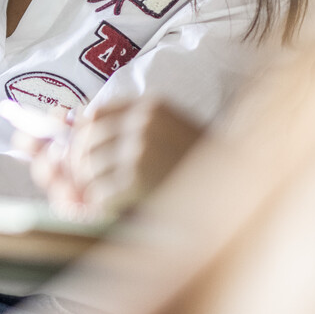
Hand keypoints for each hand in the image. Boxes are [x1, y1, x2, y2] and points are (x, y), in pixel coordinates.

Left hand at [28, 99, 203, 222]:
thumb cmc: (202, 167)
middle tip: (84, 182)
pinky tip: (122, 207)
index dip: (79, 134)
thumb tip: (74, 130)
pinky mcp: (139, 177)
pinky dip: (105, 205)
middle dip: (79, 165)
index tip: (76, 151)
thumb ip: (131, 130)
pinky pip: (100, 193)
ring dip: (93, 187)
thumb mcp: (170, 134)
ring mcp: (140, 147)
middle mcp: (143, 121)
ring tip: (112, 195)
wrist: (240, 189)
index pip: (95, 113)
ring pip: (89, 167)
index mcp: (150, 106)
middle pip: (85, 140)